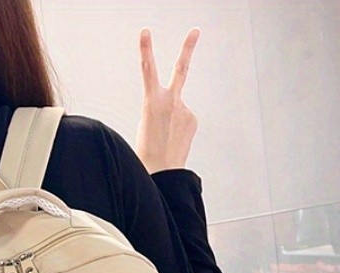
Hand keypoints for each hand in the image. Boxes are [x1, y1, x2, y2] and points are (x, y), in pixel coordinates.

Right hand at [135, 27, 199, 173]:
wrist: (162, 173)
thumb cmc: (148, 153)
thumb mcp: (144, 124)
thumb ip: (157, 107)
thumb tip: (174, 105)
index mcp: (152, 102)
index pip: (147, 70)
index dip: (145, 49)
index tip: (145, 33)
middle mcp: (171, 101)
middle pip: (181, 69)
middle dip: (187, 48)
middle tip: (195, 31)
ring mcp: (185, 110)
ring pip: (177, 107)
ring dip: (170, 119)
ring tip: (164, 137)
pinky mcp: (193, 119)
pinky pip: (184, 117)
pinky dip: (178, 127)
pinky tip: (173, 139)